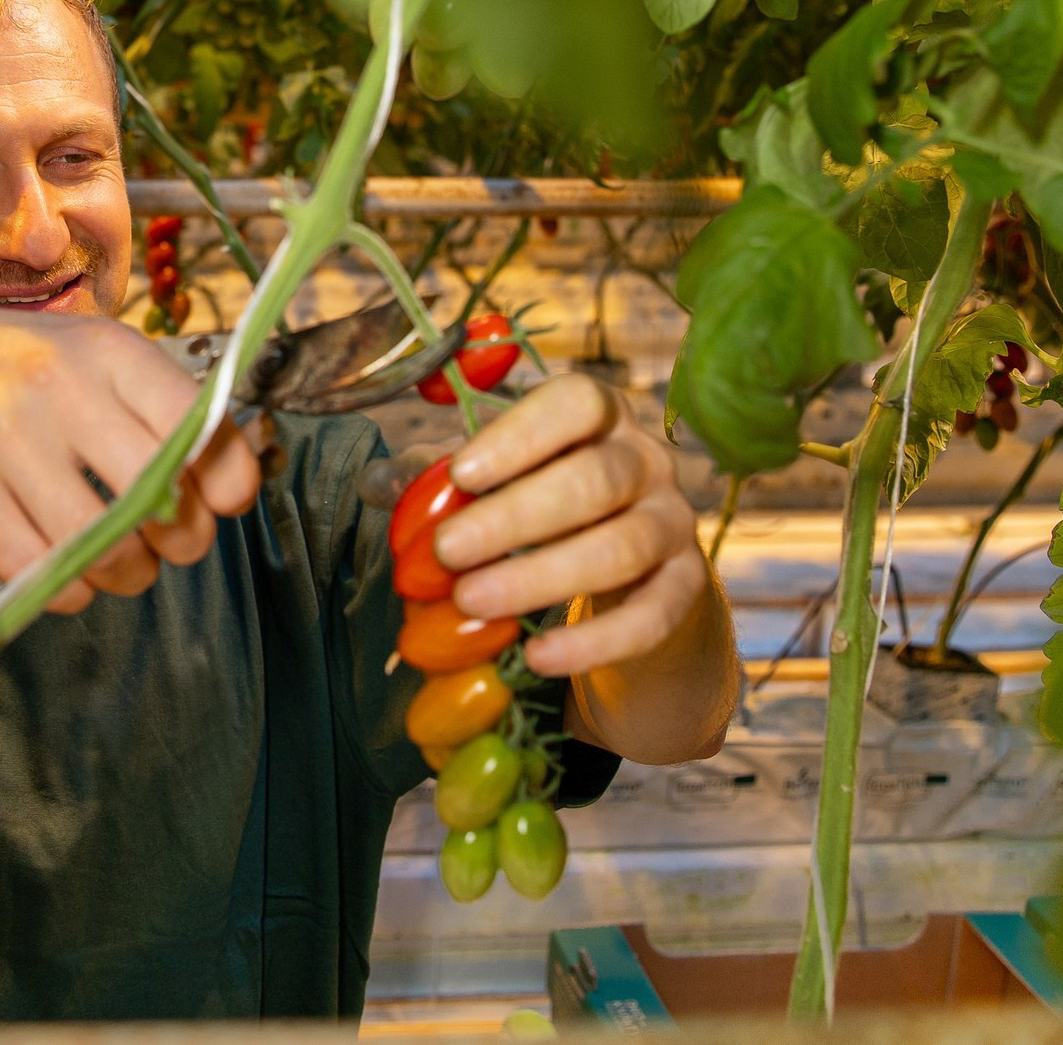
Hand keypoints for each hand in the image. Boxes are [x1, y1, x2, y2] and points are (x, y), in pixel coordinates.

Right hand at [0, 307, 261, 611]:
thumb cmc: (13, 369)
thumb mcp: (89, 356)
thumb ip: (157, 405)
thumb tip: (232, 481)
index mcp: (107, 349)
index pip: (197, 421)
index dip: (227, 476)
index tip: (225, 501)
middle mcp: (60, 386)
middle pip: (159, 493)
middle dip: (183, 539)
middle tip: (173, 545)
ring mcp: (5, 437)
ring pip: (104, 545)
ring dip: (128, 575)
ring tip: (123, 566)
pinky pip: (40, 571)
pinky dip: (69, 592)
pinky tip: (68, 577)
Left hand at [430, 372, 707, 678]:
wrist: (632, 574)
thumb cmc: (547, 507)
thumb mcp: (498, 481)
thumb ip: (438, 479)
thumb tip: (377, 483)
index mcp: (600, 416)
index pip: (574, 404)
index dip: (520, 435)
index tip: (461, 473)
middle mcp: (647, 461)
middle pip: (595, 479)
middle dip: (515, 517)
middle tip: (447, 552)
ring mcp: (674, 523)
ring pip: (622, 546)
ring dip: (542, 577)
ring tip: (472, 601)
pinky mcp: (686, 589)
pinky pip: (651, 617)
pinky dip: (594, 642)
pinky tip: (538, 657)